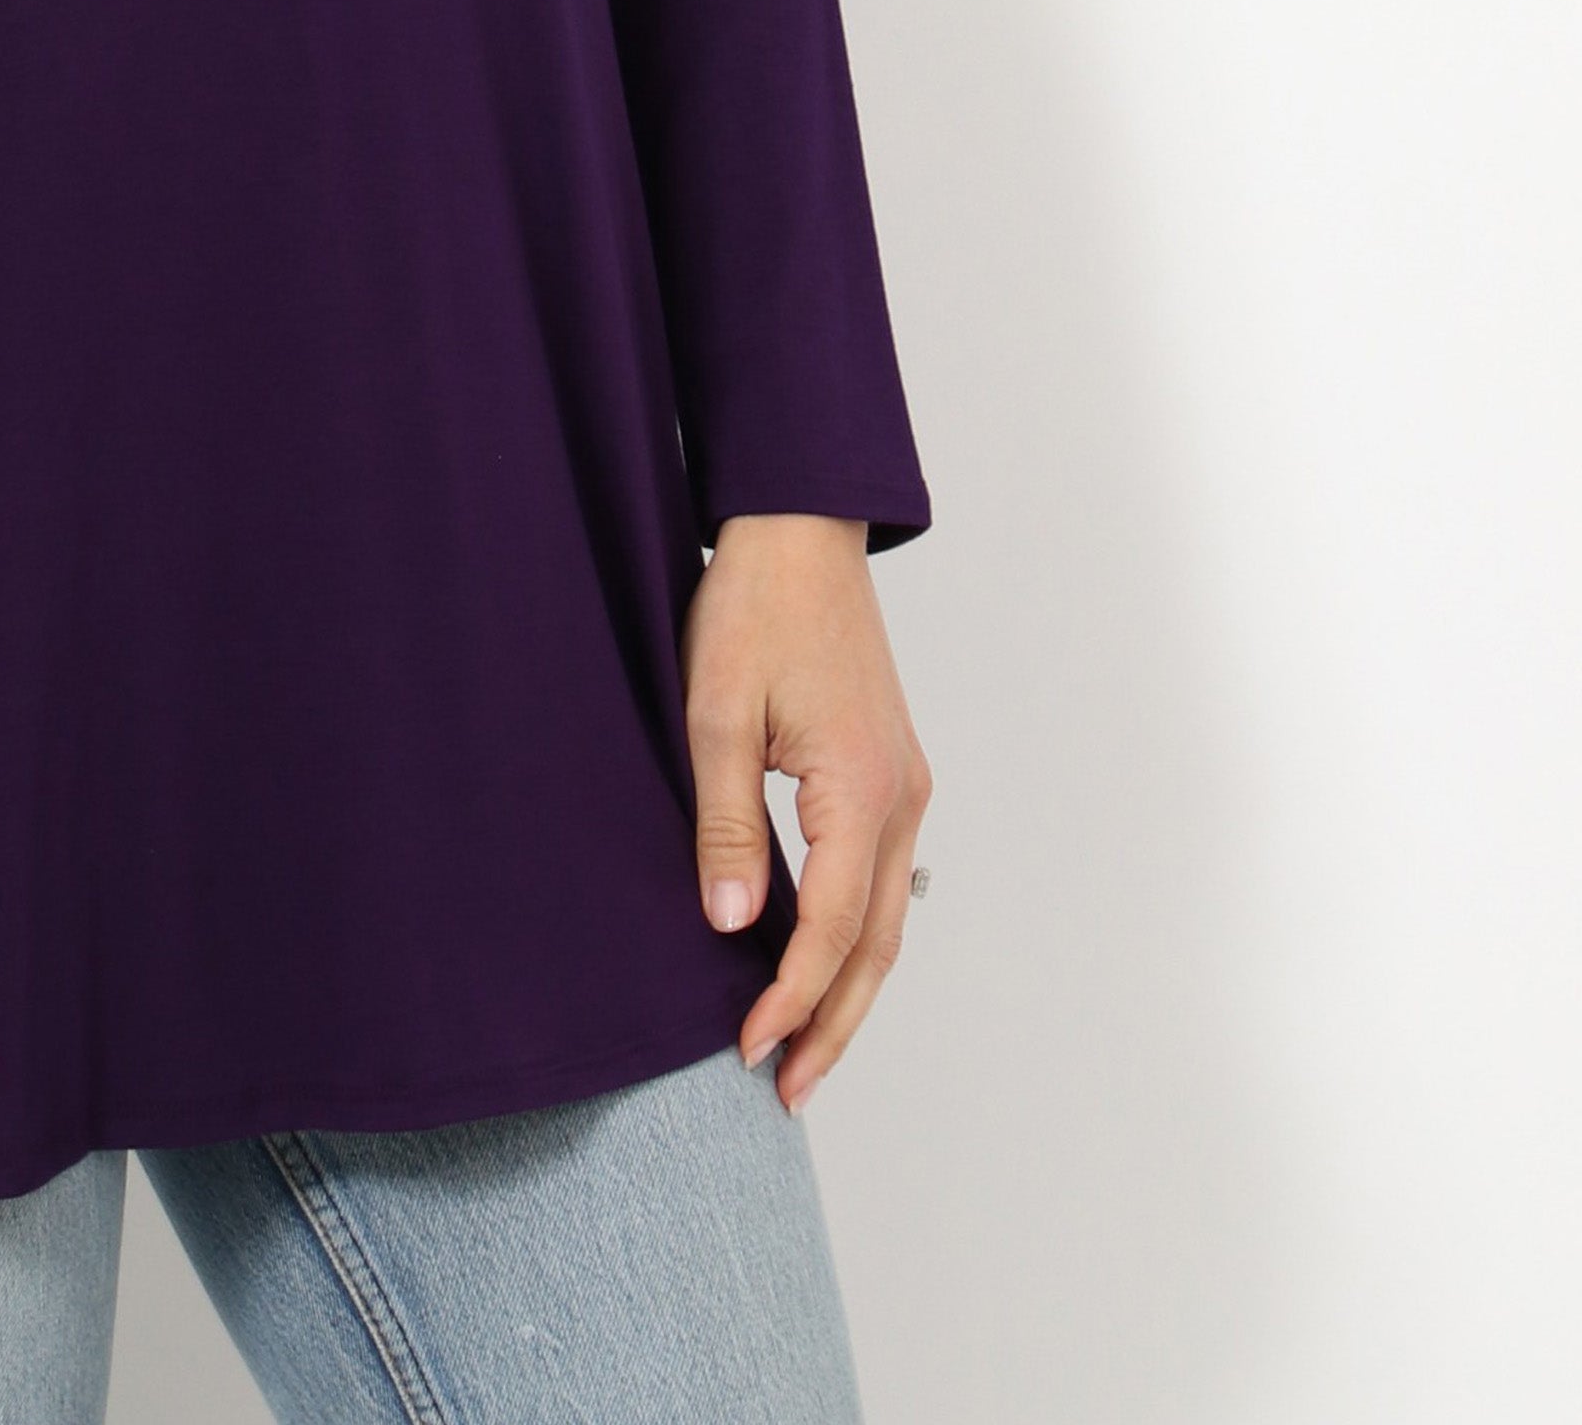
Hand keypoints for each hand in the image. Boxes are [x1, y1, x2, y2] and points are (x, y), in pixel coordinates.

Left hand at [684, 515, 930, 1114]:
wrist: (799, 529)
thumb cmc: (753, 606)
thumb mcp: (716, 712)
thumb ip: (726, 823)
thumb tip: (734, 927)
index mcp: (861, 788)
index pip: (832, 930)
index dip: (790, 999)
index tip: (747, 1051)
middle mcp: (901, 798)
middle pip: (877, 947)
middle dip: (833, 1025)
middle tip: (789, 1093)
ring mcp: (904, 786)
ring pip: (886, 919)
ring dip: (846, 989)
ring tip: (803, 1052)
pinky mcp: (890, 772)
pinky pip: (879, 878)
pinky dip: (853, 936)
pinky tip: (817, 961)